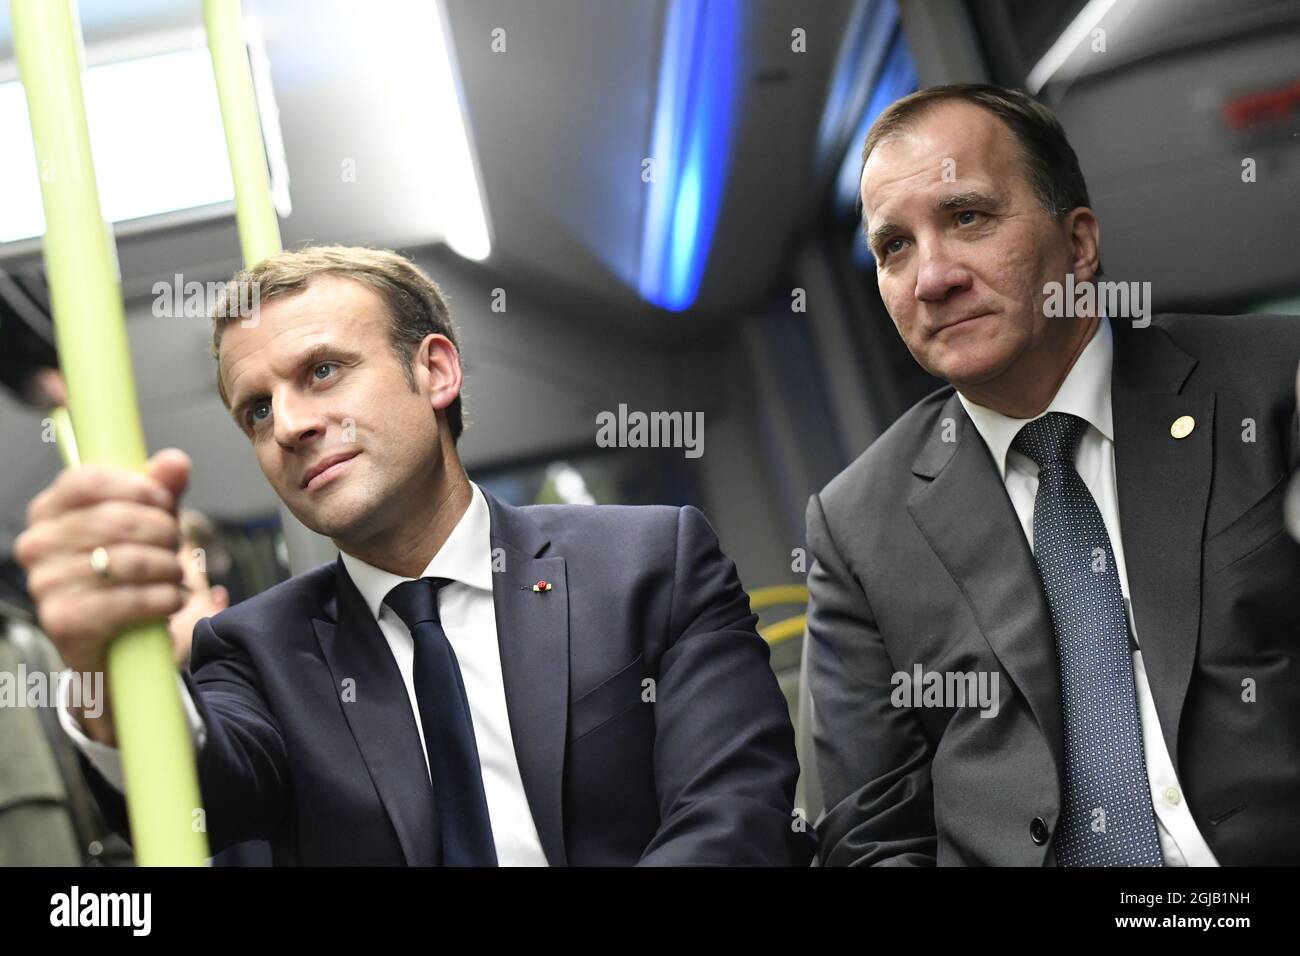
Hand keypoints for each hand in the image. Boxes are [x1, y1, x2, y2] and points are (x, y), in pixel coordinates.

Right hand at [14, 449, 192, 743]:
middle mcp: (37, 544)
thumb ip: (161, 490)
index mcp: (50, 510)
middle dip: (162, 532)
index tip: (164, 501)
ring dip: (168, 567)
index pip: (88, 480)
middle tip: (176, 546)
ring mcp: (45, 583)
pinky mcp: (62, 620)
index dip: (137, 487)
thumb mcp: (148, 525)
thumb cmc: (127, 575)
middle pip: (115, 519)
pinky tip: (171, 600)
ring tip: (176, 575)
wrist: (115, 645)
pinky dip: (162, 599)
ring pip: (127, 560)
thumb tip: (175, 462)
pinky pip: (128, 600)